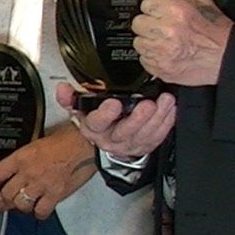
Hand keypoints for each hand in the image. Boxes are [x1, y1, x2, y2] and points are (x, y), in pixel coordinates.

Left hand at [0, 125, 96, 219]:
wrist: (85, 144)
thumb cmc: (63, 141)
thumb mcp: (35, 145)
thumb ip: (22, 161)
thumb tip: (12, 173)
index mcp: (21, 157)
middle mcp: (28, 172)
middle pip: (6, 194)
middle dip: (5, 198)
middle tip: (10, 197)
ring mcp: (42, 185)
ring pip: (21, 204)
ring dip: (22, 205)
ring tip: (28, 199)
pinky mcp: (56, 194)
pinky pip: (40, 211)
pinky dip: (39, 211)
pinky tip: (42, 206)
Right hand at [57, 82, 177, 160]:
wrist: (107, 141)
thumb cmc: (97, 122)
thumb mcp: (80, 109)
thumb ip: (70, 97)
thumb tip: (63, 88)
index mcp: (93, 128)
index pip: (96, 123)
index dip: (105, 114)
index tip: (114, 103)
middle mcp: (111, 139)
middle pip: (125, 131)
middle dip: (138, 118)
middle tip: (148, 104)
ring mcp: (129, 144)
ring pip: (144, 135)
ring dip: (157, 118)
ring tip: (165, 101)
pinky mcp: (145, 146)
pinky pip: (158, 137)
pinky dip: (166, 123)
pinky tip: (171, 110)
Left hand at [132, 0, 231, 85]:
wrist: (227, 57)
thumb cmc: (215, 30)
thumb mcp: (201, 1)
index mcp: (177, 12)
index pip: (146, 3)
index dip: (154, 7)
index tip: (162, 12)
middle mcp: (168, 32)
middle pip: (138, 23)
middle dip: (149, 24)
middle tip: (165, 27)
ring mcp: (163, 52)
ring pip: (138, 42)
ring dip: (149, 41)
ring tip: (167, 40)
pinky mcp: (160, 68)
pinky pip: (143, 59)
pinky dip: (152, 57)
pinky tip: (167, 52)